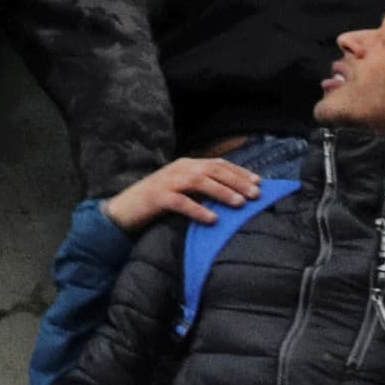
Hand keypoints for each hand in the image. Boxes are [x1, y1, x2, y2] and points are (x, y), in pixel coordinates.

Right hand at [105, 154, 261, 233]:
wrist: (124, 210)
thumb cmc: (159, 203)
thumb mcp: (184, 190)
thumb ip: (204, 189)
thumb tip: (236, 196)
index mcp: (187, 165)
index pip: (218, 164)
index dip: (240, 172)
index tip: (260, 183)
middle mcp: (179, 169)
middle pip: (212, 171)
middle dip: (237, 182)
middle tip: (256, 195)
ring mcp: (167, 182)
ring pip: (199, 182)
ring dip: (222, 192)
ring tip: (240, 204)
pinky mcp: (157, 198)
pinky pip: (180, 202)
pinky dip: (198, 210)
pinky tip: (213, 220)